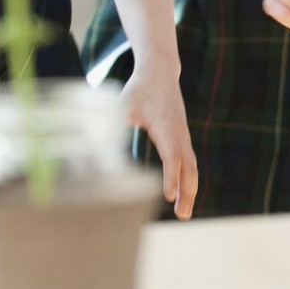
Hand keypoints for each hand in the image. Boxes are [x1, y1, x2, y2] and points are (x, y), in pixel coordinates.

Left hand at [119, 66, 198, 218]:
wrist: (160, 73)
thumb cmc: (139, 90)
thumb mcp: (122, 104)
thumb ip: (114, 126)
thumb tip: (98, 152)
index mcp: (165, 125)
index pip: (172, 155)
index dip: (171, 176)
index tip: (168, 196)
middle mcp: (179, 132)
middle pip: (188, 166)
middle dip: (187, 192)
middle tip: (182, 216)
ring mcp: (183, 135)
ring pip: (192, 166)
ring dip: (190, 190)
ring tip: (184, 214)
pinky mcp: (182, 138)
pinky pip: (189, 162)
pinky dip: (189, 181)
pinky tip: (183, 196)